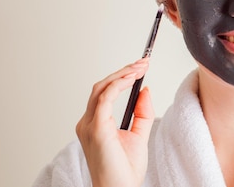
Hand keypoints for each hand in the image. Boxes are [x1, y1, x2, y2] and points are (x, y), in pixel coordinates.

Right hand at [76, 59, 154, 186]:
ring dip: (123, 74)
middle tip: (143, 62)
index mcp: (95, 124)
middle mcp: (88, 123)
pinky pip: (105, 98)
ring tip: (140, 67)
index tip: (140, 67)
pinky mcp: (97, 129)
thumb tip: (145, 90)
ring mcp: (89, 126)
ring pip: (102, 88)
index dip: (122, 77)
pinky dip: (119, 84)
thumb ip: (142, 113)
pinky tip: (133, 79)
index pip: (105, 93)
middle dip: (124, 71)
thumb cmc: (125, 171)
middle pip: (102, 86)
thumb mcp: (139, 136)